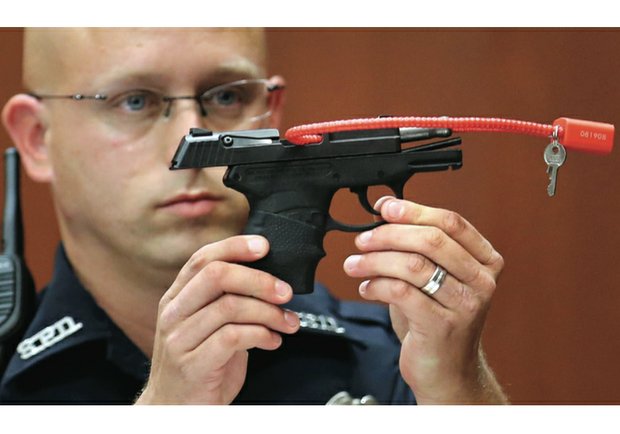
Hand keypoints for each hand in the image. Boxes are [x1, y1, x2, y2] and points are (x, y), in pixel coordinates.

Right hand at [135, 235, 299, 403]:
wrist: (175, 410)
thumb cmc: (200, 364)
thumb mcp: (209, 325)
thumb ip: (227, 300)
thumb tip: (269, 277)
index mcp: (177, 298)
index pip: (202, 259)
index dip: (234, 247)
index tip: (264, 246)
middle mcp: (174, 313)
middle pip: (217, 275)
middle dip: (259, 279)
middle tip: (285, 292)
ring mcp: (180, 339)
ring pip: (230, 306)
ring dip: (269, 312)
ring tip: (287, 323)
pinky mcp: (193, 364)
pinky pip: (233, 337)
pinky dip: (262, 335)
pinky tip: (273, 341)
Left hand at [343, 197, 506, 403]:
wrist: (448, 371)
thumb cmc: (437, 320)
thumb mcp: (435, 277)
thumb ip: (417, 247)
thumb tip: (386, 212)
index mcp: (485, 261)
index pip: (450, 222)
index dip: (414, 210)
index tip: (385, 208)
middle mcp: (481, 281)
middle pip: (431, 240)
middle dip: (389, 234)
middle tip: (363, 239)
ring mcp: (465, 305)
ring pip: (413, 265)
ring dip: (375, 260)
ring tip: (355, 264)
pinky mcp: (442, 326)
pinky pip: (401, 292)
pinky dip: (376, 285)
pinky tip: (366, 288)